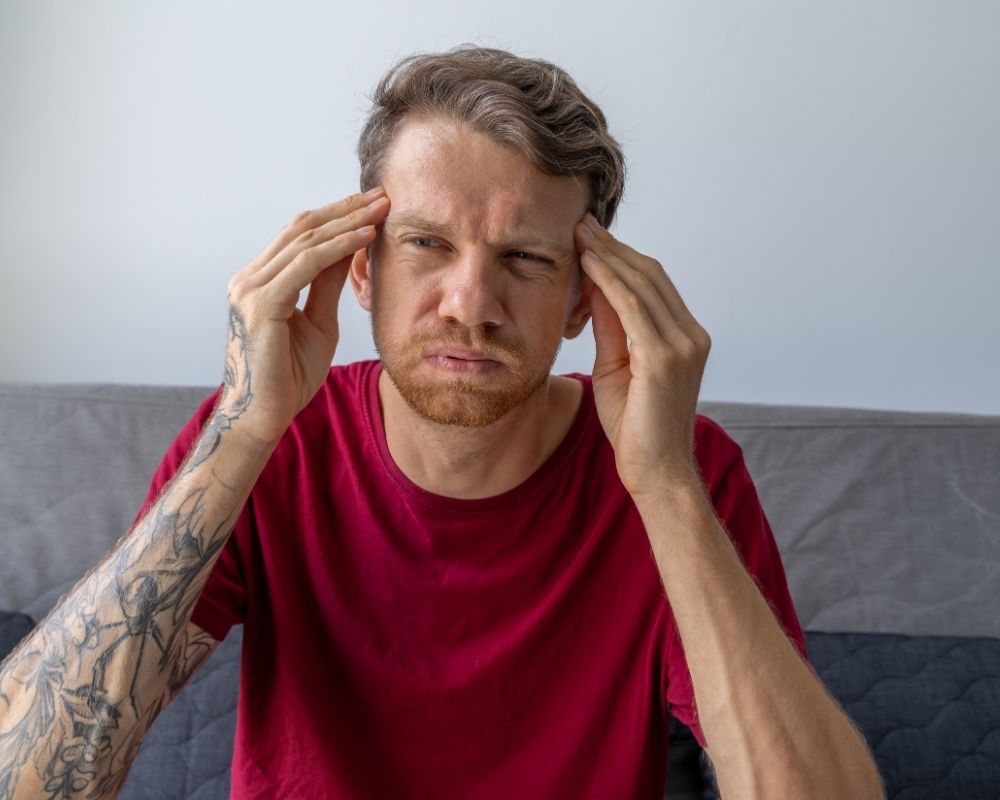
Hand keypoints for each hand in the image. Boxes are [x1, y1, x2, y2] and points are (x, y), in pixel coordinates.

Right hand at [219, 188, 389, 443]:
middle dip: (345, 209)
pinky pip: (305, 265)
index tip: (372, 205)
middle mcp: (249, 279)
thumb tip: (347, 252)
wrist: (264, 417)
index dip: (337, 216)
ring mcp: (250, 289)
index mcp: (260, 282)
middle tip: (381, 195)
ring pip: (304, 240)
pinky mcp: (261, 305)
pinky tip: (364, 237)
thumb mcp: (318, 323)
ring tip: (380, 209)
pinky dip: (337, 248)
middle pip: (301, 227)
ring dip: (347, 222)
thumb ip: (325, 287)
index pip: (299, 235)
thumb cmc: (289, 377)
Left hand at [574, 213, 710, 497]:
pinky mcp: (667, 356)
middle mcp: (690, 335)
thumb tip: (595, 287)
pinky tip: (589, 263)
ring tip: (580, 234)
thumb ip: (611, 327)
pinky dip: (611, 280)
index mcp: (684, 336)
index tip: (589, 236)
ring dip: (609, 254)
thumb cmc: (634, 426)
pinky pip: (634, 306)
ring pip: (644, 283)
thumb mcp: (616, 366)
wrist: (655, 470)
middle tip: (581, 223)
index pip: (652, 283)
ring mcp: (683, 344)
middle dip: (613, 246)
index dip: (620, 256)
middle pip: (650, 274)